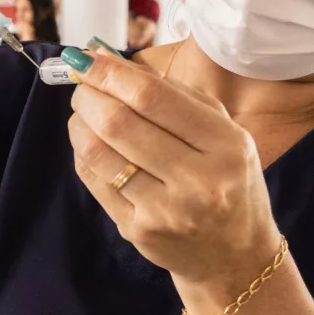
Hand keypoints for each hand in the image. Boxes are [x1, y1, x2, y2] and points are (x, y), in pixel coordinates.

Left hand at [67, 45, 280, 286]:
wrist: (234, 256)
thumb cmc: (227, 182)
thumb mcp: (223, 133)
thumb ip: (173, 94)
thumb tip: (110, 59)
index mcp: (226, 145)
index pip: (153, 97)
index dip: (110, 73)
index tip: (85, 58)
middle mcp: (199, 180)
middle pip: (119, 122)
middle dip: (88, 96)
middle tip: (81, 86)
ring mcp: (166, 210)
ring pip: (97, 153)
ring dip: (79, 124)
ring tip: (83, 113)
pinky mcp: (139, 230)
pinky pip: (94, 181)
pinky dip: (83, 154)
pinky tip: (91, 144)